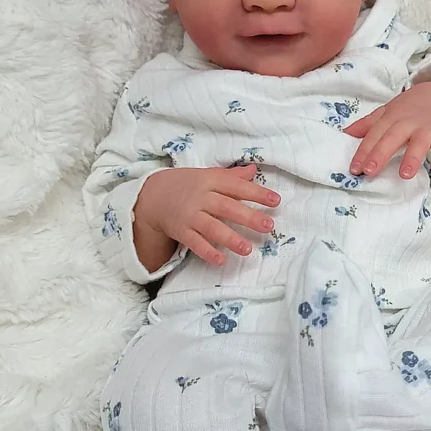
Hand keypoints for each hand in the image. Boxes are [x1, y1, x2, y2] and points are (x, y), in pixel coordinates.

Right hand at [134, 164, 280, 266]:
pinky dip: (207, 252)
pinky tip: (221, 260)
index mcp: (210, 181)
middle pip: (227, 207)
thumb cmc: (188, 185)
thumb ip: (232, 176)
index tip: (276, 200)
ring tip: (247, 249)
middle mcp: (201, 198)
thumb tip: (254, 170)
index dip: (256, 193)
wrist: (154, 195)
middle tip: (268, 226)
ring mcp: (190, 216)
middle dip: (248, 217)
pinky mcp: (181, 231)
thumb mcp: (208, 175)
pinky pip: (195, 243)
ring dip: (230, 239)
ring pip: (212, 228)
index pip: (236, 186)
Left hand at [344, 81, 430, 179]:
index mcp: (390, 118)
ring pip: (418, 143)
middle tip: (370, 171)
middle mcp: (407, 122)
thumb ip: (367, 124)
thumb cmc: (409, 108)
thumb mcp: (387, 112)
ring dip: (412, 158)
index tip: (354, 168)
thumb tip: (345, 133)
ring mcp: (426, 128)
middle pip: (392, 138)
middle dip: (380, 154)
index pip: (374, 135)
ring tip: (405, 175)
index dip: (363, 152)